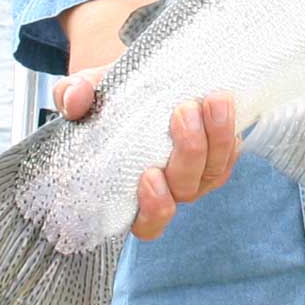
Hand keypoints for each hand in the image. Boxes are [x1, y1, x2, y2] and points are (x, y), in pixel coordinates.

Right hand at [52, 70, 239, 240]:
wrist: (142, 80)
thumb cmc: (111, 98)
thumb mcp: (87, 91)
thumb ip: (73, 96)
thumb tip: (75, 101)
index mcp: (130, 191)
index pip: (146, 223)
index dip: (153, 209)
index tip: (149, 175)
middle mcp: (168, 190)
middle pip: (185, 190)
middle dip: (189, 151)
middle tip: (183, 111)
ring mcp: (196, 174)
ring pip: (214, 172)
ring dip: (217, 138)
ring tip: (213, 100)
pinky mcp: (218, 154)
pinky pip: (231, 156)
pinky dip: (230, 135)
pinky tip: (224, 109)